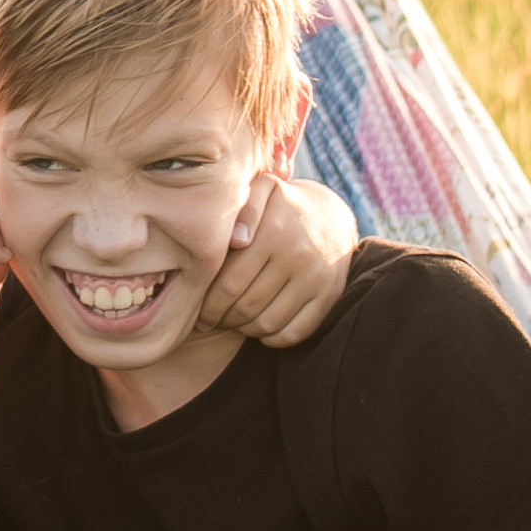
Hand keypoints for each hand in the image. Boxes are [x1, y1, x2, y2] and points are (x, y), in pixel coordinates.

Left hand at [196, 172, 357, 347]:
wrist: (331, 213)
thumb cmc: (281, 205)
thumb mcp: (261, 191)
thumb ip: (242, 210)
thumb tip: (235, 241)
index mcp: (273, 230)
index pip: (229, 284)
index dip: (209, 306)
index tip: (199, 314)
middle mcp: (297, 255)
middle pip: (246, 307)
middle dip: (223, 320)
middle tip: (212, 322)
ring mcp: (316, 277)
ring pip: (269, 323)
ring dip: (245, 331)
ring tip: (233, 324)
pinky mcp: (330, 294)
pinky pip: (296, 332)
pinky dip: (274, 339)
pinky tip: (260, 329)